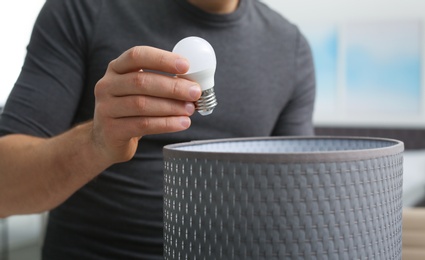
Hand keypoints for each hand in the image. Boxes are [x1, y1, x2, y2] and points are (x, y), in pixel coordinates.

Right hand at [92, 46, 200, 162]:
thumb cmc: (132, 110)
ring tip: (191, 109)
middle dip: (172, 87)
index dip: (162, 59)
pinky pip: (143, 125)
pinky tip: (182, 123)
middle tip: (195, 92)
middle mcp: (107, 85)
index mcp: (116, 68)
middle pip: (141, 82)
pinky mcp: (111, 130)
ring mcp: (106, 108)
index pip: (137, 56)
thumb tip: (193, 83)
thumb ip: (161, 82)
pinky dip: (166, 124)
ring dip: (171, 106)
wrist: (107, 140)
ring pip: (142, 104)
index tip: (186, 65)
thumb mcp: (140, 91)